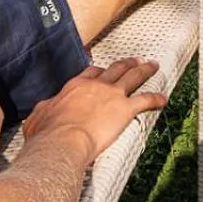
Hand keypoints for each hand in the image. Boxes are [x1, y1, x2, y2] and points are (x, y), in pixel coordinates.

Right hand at [23, 58, 165, 163]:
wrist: (62, 141)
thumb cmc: (47, 134)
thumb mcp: (38, 117)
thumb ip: (45, 111)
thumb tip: (44, 111)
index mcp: (75, 86)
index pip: (91, 73)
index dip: (99, 71)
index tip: (103, 70)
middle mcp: (95, 85)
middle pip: (115, 68)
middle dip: (126, 63)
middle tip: (135, 60)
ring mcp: (112, 95)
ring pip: (132, 76)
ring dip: (144, 70)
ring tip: (153, 65)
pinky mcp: (125, 109)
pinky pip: (145, 100)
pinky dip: (156, 99)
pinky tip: (163, 99)